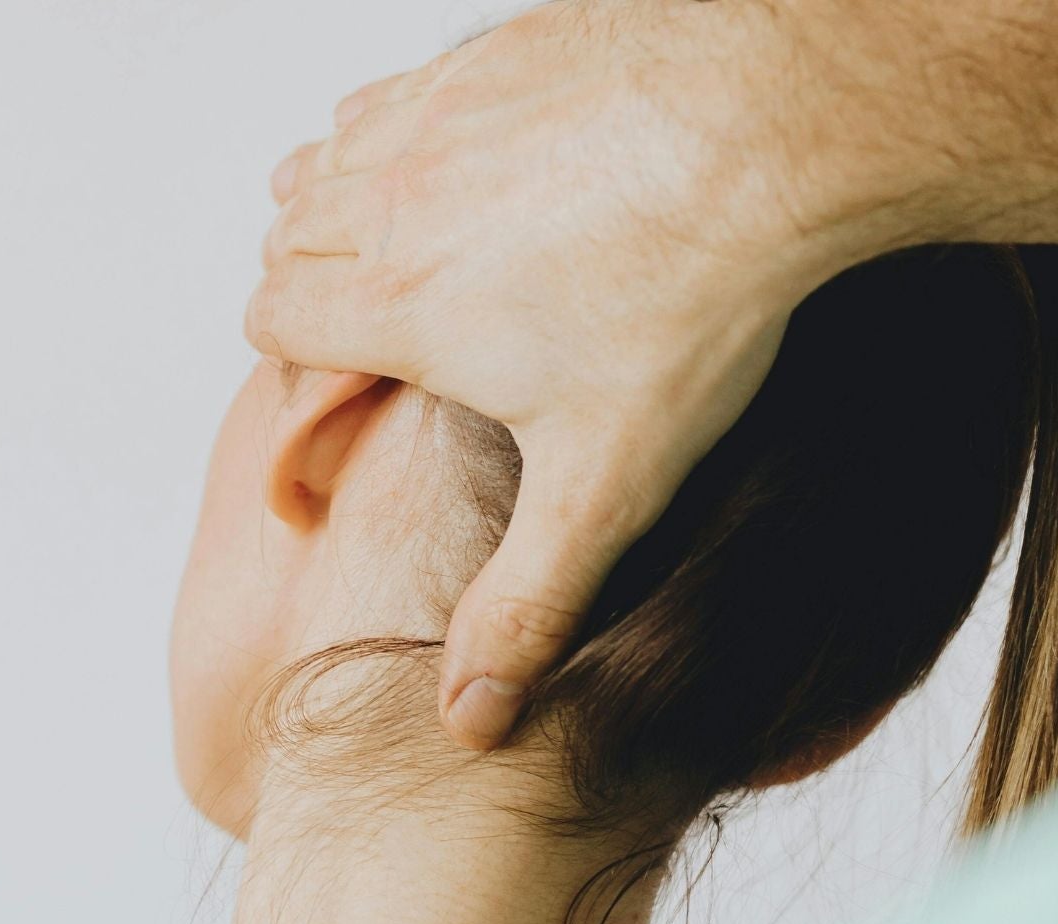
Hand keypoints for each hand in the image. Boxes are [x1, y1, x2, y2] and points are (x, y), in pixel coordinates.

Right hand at [249, 0, 1057, 748]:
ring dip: (348, 200)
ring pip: (329, 150)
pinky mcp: (500, 48)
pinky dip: (411, 130)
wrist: (786, 123)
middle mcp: (395, 194)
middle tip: (390, 329)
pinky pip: (403, 88)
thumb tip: (469, 722)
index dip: (296, 356)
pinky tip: (479, 170)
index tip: (351, 382)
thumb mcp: (606, 487)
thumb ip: (526, 605)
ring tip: (420, 253)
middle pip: (287, 233)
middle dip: (314, 281)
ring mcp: (443, 109)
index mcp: (396, 300)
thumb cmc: (695, 303)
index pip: (271, 315)